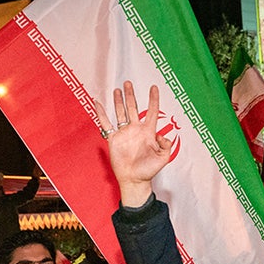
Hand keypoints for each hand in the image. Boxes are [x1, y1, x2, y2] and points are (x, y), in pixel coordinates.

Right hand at [100, 82, 172, 207]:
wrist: (134, 180)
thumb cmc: (149, 171)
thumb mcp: (163, 158)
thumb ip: (166, 145)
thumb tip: (161, 135)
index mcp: (148, 132)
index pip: (152, 111)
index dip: (153, 99)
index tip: (154, 87)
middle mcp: (135, 130)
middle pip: (133, 108)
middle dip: (131, 95)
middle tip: (128, 83)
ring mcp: (124, 133)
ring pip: (120, 113)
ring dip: (119, 101)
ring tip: (117, 89)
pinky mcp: (113, 139)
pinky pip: (106, 124)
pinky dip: (101, 113)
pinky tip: (98, 103)